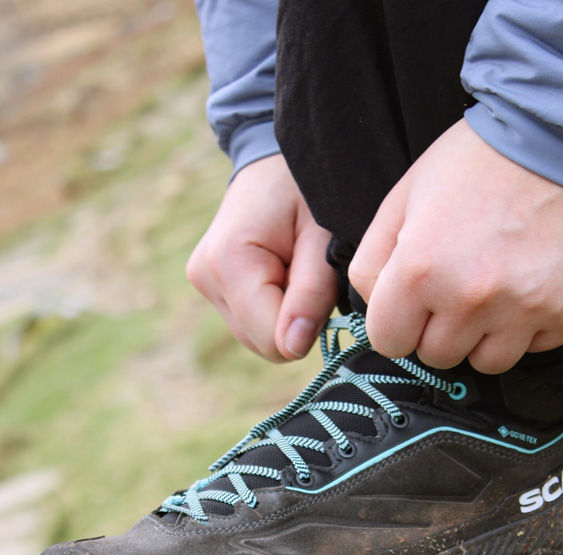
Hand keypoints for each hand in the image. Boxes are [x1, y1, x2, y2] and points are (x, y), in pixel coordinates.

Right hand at [186, 154, 337, 360]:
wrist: (273, 159)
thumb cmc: (306, 190)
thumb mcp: (322, 237)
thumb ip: (310, 294)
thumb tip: (293, 348)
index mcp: (228, 263)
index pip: (272, 339)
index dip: (307, 324)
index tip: (321, 283)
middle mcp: (205, 278)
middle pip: (264, 343)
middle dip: (296, 320)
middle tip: (309, 271)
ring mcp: (203, 283)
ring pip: (257, 338)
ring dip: (286, 315)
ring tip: (295, 267)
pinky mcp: (208, 286)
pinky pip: (250, 324)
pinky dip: (273, 308)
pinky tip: (281, 272)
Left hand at [348, 120, 562, 372]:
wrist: (561, 133)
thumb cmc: (473, 164)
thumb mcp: (402, 199)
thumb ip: (371, 263)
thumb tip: (373, 313)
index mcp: (419, 271)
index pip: (389, 343)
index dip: (397, 322)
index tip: (413, 300)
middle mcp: (471, 299)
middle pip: (436, 357)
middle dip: (439, 328)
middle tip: (458, 284)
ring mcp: (525, 310)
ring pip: (486, 363)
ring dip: (483, 336)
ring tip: (493, 289)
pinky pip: (535, 348)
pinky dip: (529, 326)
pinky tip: (530, 283)